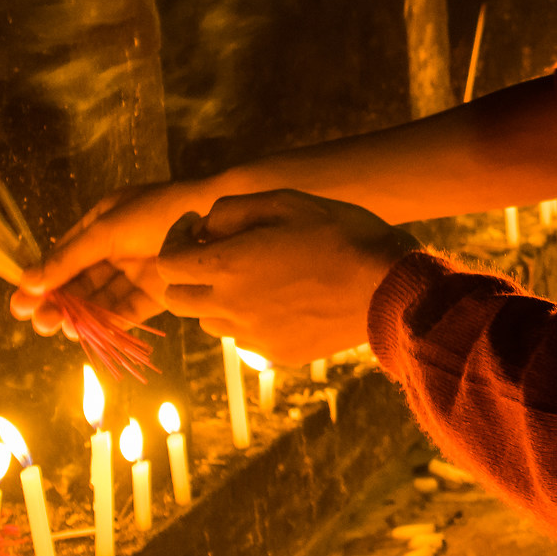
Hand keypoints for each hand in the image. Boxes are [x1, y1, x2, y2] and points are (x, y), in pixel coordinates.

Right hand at [10, 177, 221, 331]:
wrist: (213, 218)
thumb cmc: (157, 213)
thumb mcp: (106, 230)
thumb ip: (69, 258)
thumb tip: (28, 282)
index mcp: (102, 222)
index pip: (64, 254)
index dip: (43, 279)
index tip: (21, 303)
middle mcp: (117, 247)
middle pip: (80, 280)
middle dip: (57, 301)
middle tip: (38, 323)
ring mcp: (137, 270)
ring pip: (101, 298)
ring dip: (79, 314)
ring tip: (58, 328)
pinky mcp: (158, 291)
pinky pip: (128, 310)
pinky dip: (108, 321)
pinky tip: (87, 332)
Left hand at [155, 189, 419, 364]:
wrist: (389, 288)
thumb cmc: (341, 235)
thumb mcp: (288, 201)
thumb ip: (234, 209)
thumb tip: (206, 224)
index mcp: (228, 266)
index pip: (167, 263)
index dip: (174, 239)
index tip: (195, 226)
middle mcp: (230, 307)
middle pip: (177, 298)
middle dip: (185, 272)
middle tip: (213, 252)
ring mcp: (252, 336)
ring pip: (210, 320)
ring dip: (216, 296)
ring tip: (253, 275)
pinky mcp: (275, 353)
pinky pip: (244, 338)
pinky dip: (248, 318)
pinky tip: (282, 298)